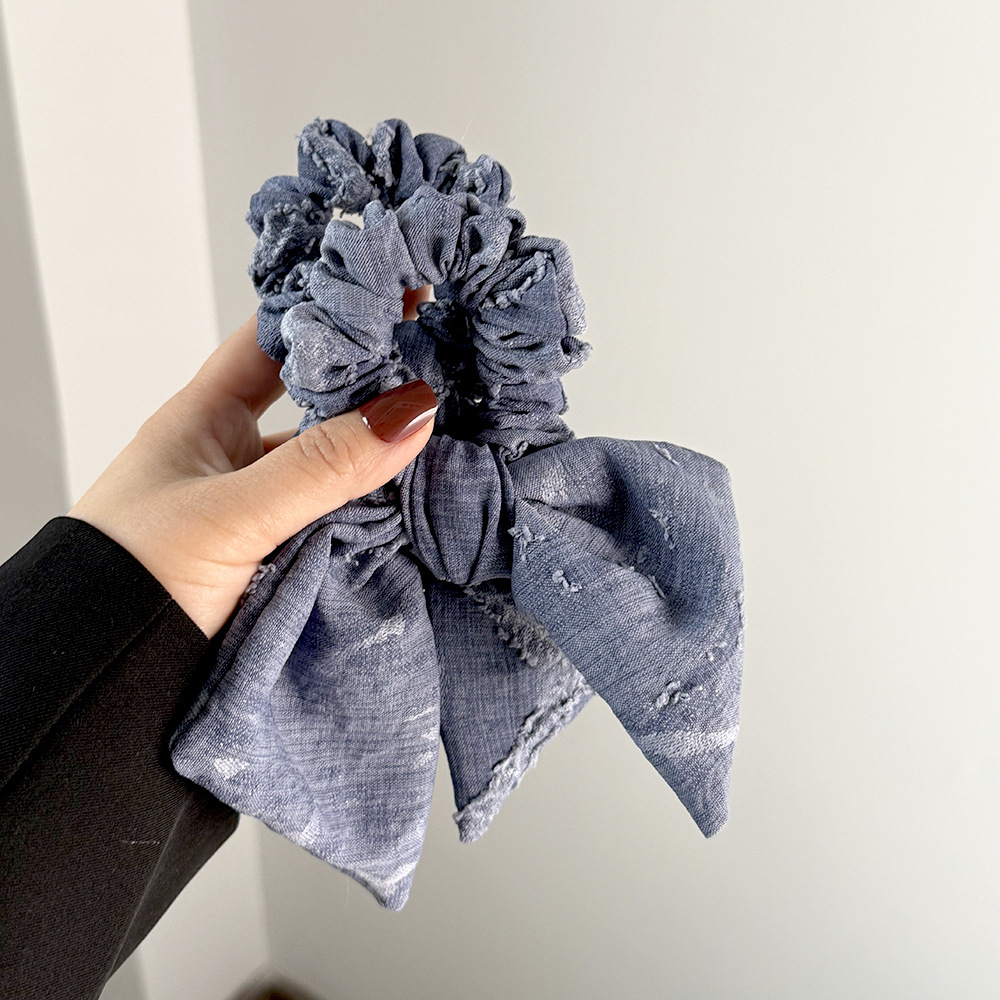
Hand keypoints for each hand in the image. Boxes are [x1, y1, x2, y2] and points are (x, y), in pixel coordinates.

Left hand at [67, 295, 436, 639]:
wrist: (103, 683)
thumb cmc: (133, 580)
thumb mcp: (233, 514)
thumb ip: (321, 466)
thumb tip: (411, 410)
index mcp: (201, 419)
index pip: (270, 341)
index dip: (324, 314)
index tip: (389, 295)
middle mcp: (231, 454)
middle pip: (311, 401)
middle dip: (365, 386)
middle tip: (434, 363)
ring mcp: (257, 505)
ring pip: (329, 463)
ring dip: (373, 455)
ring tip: (441, 431)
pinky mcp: (279, 553)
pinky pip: (335, 515)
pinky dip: (371, 508)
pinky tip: (412, 499)